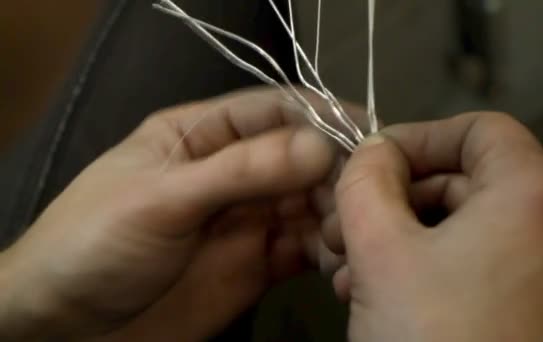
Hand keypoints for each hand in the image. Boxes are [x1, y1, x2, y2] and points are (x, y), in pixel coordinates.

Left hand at [0, 88, 336, 340]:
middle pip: (300, 159)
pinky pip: (304, 250)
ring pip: (308, 204)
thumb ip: (239, 171)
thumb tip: (318, 145)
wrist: (67, 328)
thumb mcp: (162, 198)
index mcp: (201, 135)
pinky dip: (327, 253)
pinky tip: (338, 263)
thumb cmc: (96, 242)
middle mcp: (232, 172)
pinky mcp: (257, 265)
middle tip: (362, 199)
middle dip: (333, 174)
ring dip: (335, 215)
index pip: (271, 111)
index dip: (318, 117)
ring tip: (350, 236)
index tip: (364, 136)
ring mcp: (247, 220)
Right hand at [329, 113, 542, 340]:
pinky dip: (431, 269)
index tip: (368, 165)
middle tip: (342, 230)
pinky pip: (482, 267)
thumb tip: (372, 152)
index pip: (479, 128)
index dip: (417, 136)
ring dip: (402, 238)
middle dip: (395, 200)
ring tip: (350, 271)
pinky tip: (379, 296)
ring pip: (467, 228)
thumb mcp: (378, 246)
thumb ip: (365, 178)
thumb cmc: (429, 333)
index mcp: (535, 193)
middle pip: (466, 180)